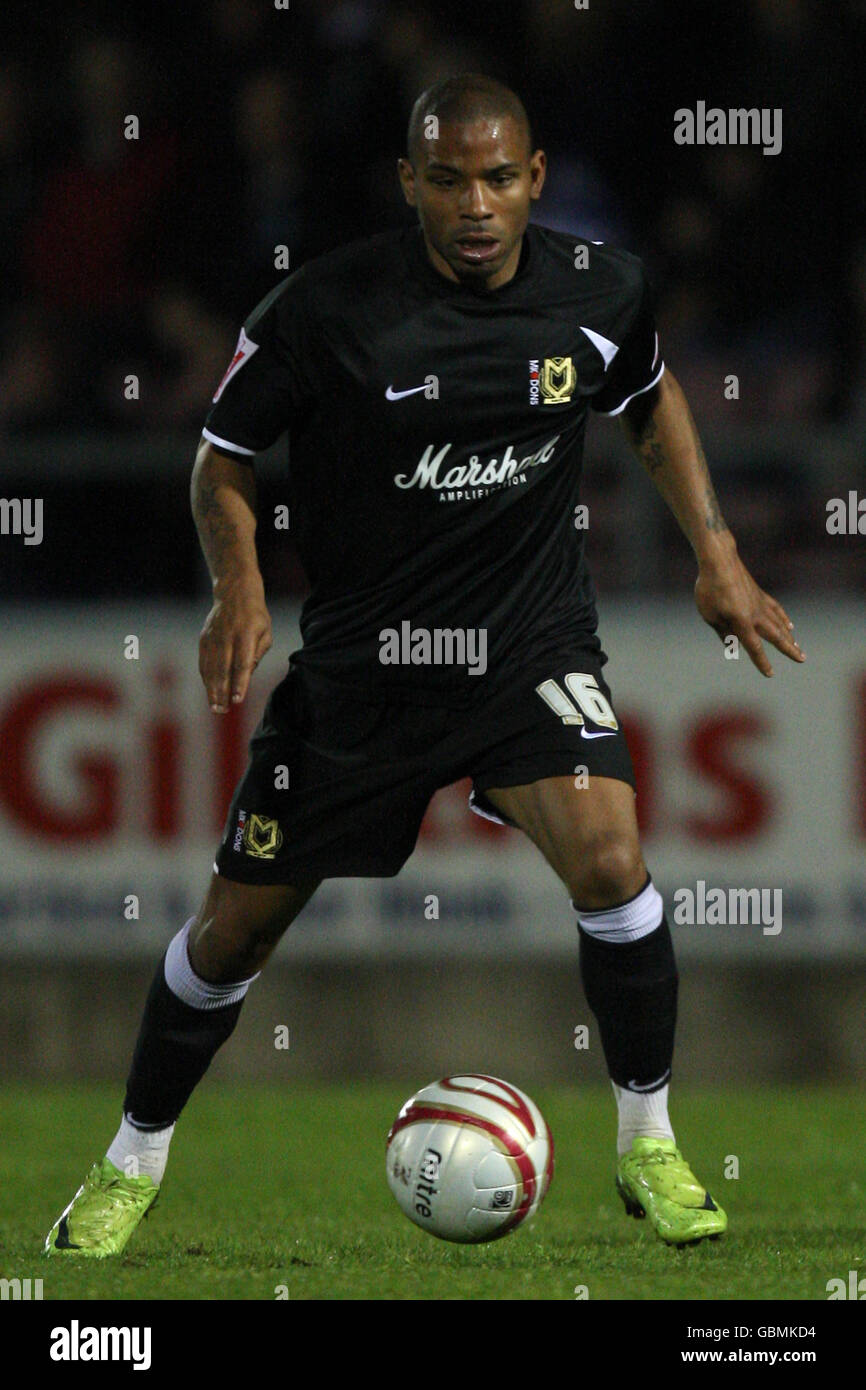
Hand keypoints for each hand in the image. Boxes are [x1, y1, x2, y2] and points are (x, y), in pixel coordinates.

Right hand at [198, 580, 272, 711]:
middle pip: (223, 669)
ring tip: (215, 707)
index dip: (240, 683)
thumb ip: (258, 653)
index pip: (242, 663)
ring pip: (210, 667)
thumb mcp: (265, 632)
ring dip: (212, 689)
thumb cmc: (255, 616)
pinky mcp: (204, 638)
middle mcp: (227, 636)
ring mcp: (213, 637)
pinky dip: (206, 678)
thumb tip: (247, 674)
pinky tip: (210, 691)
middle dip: (222, 691)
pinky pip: (203, 662)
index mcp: (246, 634)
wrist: (234, 592)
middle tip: (222, 711)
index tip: (238, 700)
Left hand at [694, 547, 804, 676]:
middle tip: (802, 659)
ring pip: (779, 623)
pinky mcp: (759, 594)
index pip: (754, 647)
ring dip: (789, 637)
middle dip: (789, 649)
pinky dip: (783, 618)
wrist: (720, 560)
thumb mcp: (710, 615)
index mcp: (742, 622)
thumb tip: (734, 648)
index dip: (762, 662)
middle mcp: (755, 614)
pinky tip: (790, 625)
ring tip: (798, 647)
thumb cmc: (709, 589)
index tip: (770, 673)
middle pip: (776, 636)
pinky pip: (776, 609)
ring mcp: (760, 603)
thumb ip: (723, 633)